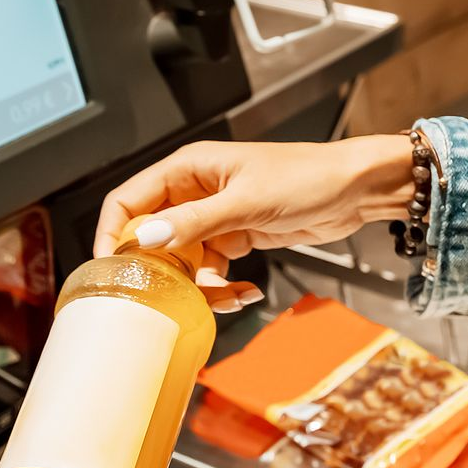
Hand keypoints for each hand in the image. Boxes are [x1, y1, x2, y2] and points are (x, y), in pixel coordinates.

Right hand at [95, 136, 415, 310]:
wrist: (354, 191)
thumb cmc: (307, 177)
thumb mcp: (245, 202)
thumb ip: (194, 223)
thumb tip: (145, 238)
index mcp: (187, 169)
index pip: (128, 200)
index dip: (115, 234)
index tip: (113, 270)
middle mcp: (194, 192)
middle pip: (152, 238)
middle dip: (163, 272)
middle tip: (173, 298)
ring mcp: (214, 217)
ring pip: (183, 261)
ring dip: (198, 287)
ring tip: (224, 298)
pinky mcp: (235, 237)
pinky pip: (211, 270)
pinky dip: (223, 287)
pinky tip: (245, 292)